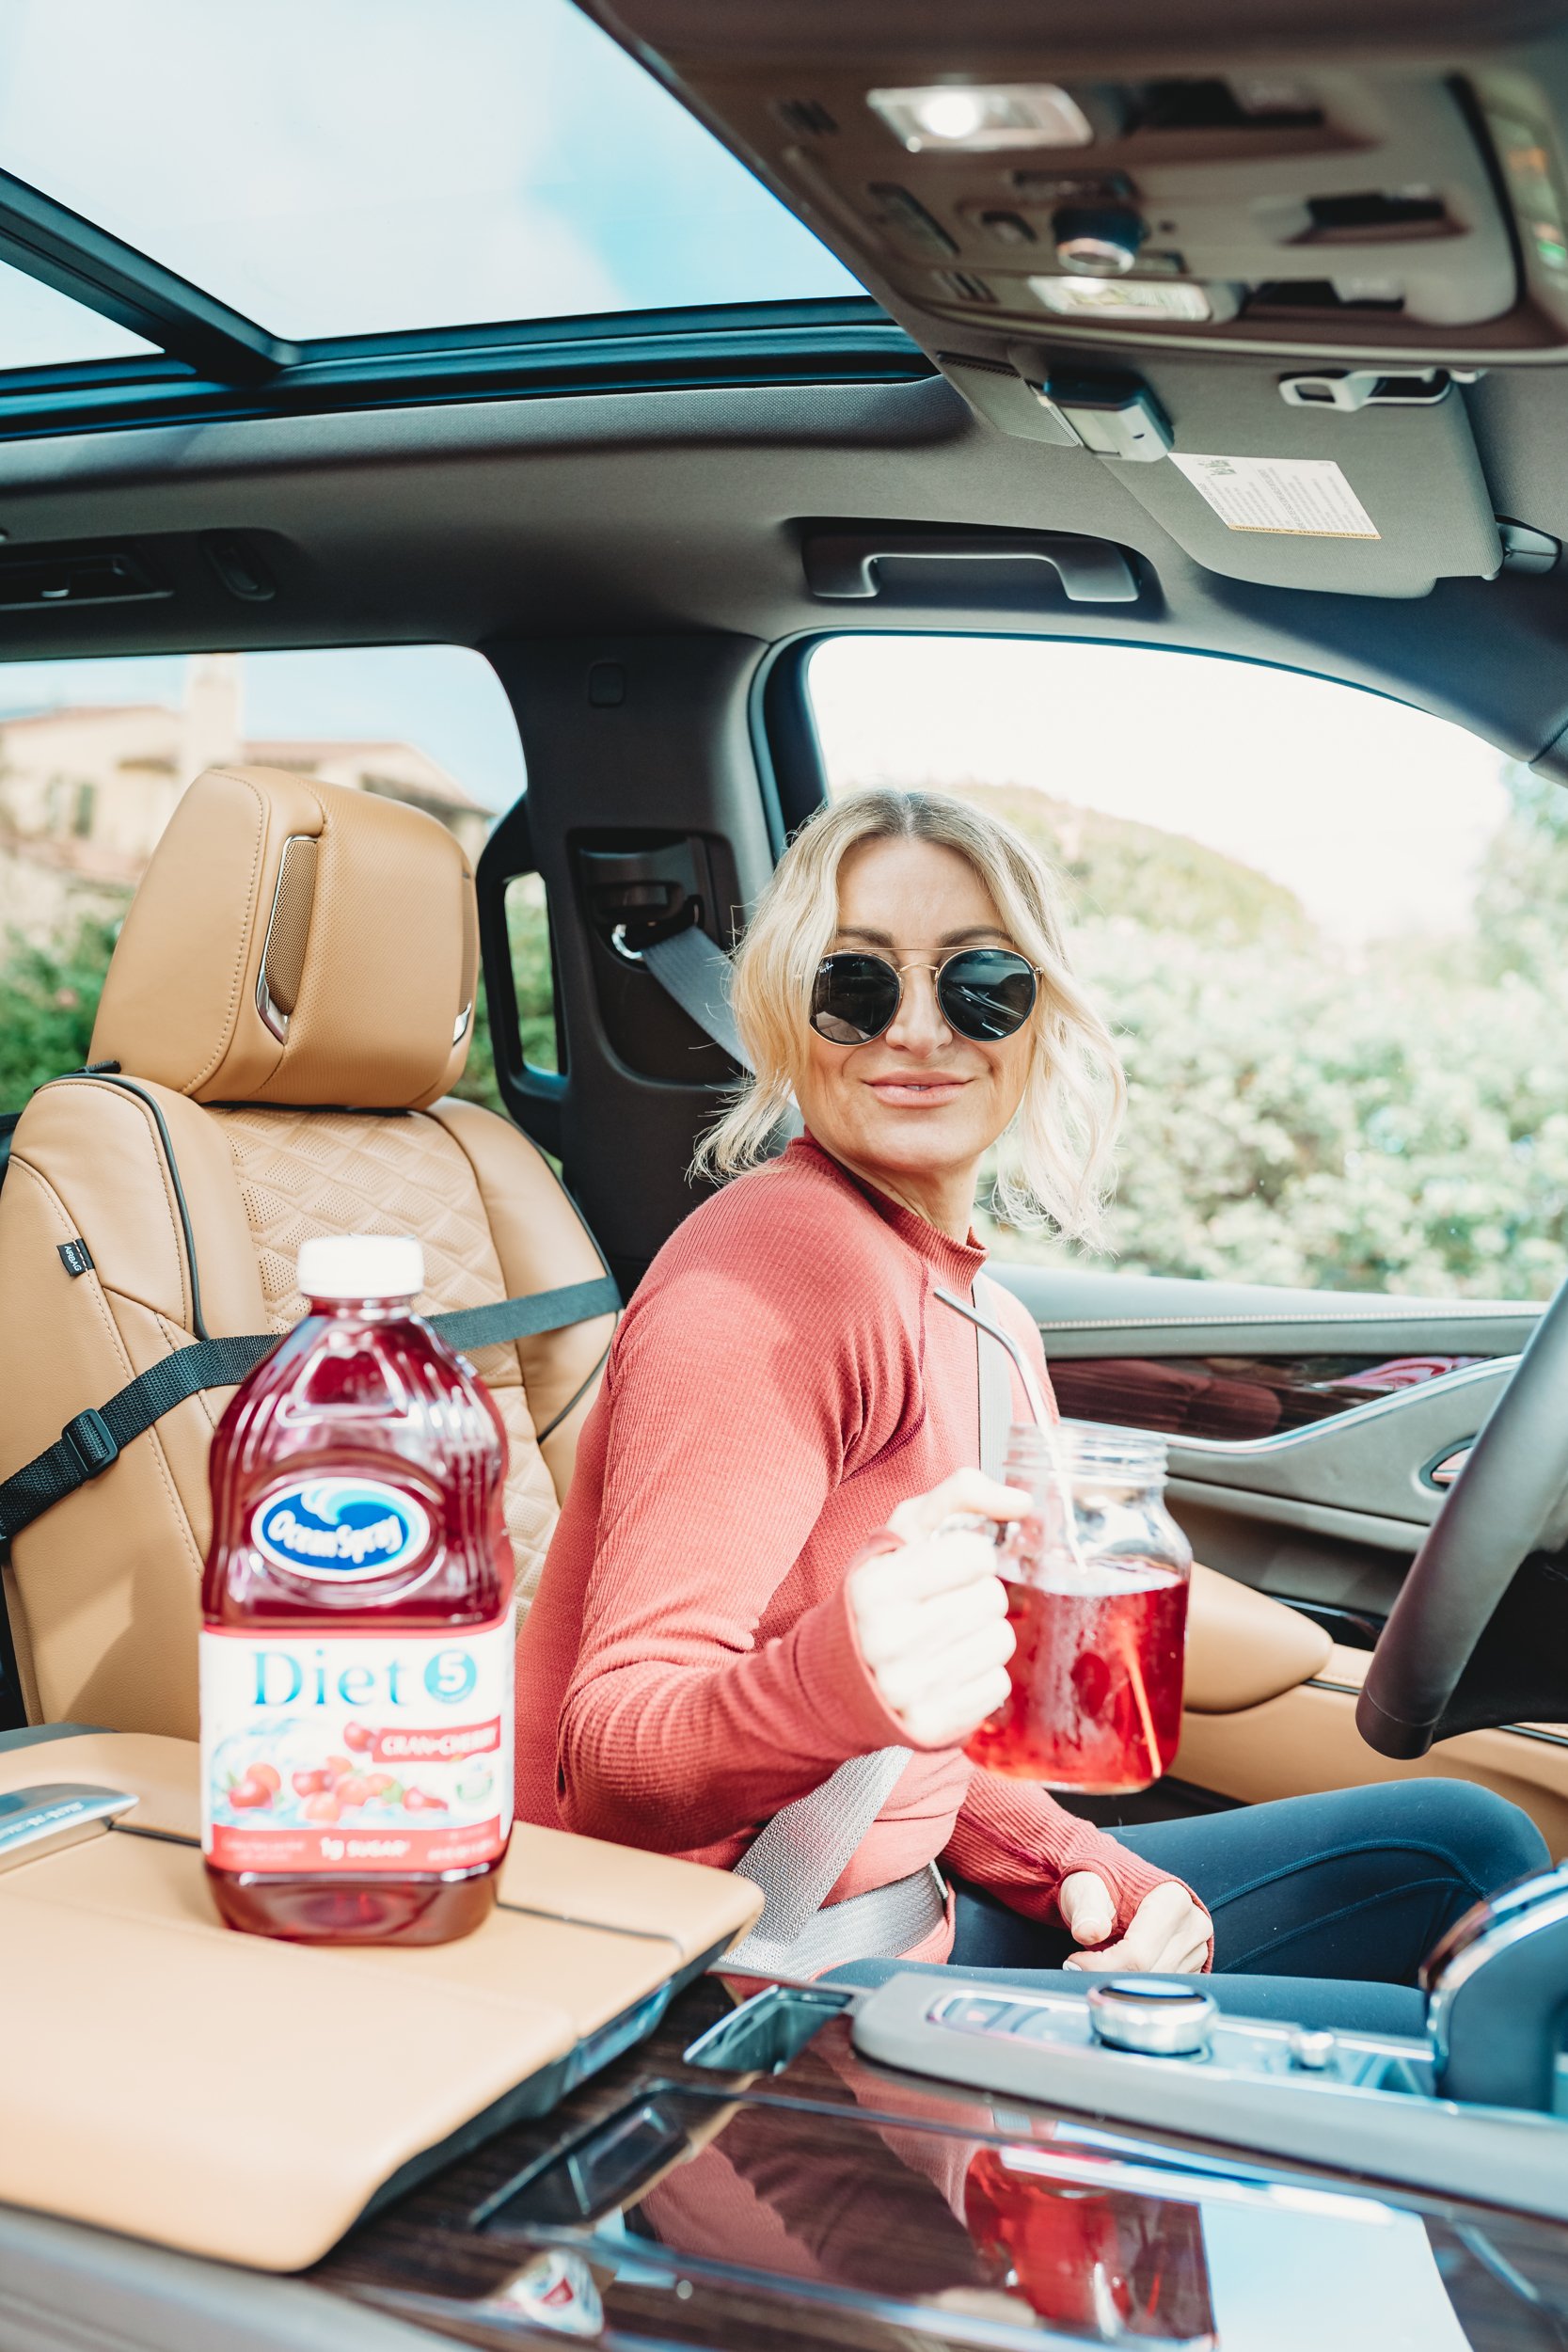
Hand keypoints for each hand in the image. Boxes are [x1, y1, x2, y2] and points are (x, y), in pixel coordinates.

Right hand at [847, 1469, 1029, 1747]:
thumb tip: (1022, 1502)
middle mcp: (885, 1641)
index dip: (968, 1554)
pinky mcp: (931, 1727)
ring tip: (946, 1636)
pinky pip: (998, 1686)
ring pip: (1000, 1641)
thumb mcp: (903, 1532)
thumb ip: (960, 1494)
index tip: (945, 1566)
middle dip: (977, 1594)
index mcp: (874, 1587)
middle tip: (943, 1604)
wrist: (837, 1677)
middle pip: (992, 1598)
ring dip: (983, 1633)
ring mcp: (907, 1689)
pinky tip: (948, 1668)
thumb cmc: (880, 1593)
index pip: (974, 1553)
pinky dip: (982, 1673)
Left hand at [1058, 1874, 1211, 1973]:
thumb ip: (1087, 1910)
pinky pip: (1164, 1990)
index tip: (1074, 1963)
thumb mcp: (1087, 1888)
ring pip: (1157, 1987)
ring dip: (1124, 1980)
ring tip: (1102, 1959)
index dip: (1101, 1966)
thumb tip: (1089, 1932)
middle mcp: (1193, 1925)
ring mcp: (1196, 1947)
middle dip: (1111, 1975)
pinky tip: (1122, 1966)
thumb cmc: (1102, 1885)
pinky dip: (1138, 1984)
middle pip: (1149, 1974)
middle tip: (1081, 1965)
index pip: (1138, 1954)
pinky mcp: (1192, 1965)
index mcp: (1172, 1900)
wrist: (1115, 1886)